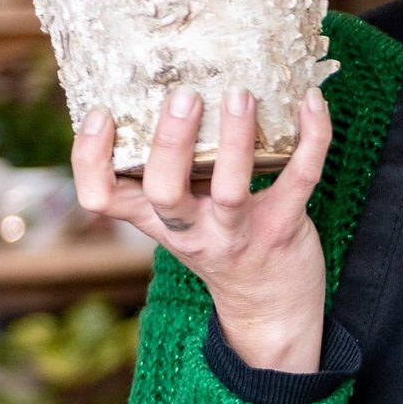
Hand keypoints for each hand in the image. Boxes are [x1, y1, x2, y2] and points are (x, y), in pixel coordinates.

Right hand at [72, 86, 332, 371]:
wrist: (271, 308)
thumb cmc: (221, 246)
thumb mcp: (180, 221)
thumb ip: (169, 176)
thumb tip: (163, 95)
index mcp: (156, 220)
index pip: (102, 198)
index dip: (90, 159)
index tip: (101, 114)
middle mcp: (190, 230)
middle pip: (163, 191)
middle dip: (171, 142)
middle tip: (184, 96)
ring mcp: (237, 232)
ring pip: (229, 189)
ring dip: (236, 138)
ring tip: (240, 95)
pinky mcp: (283, 228)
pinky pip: (299, 179)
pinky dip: (312, 138)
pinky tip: (312, 103)